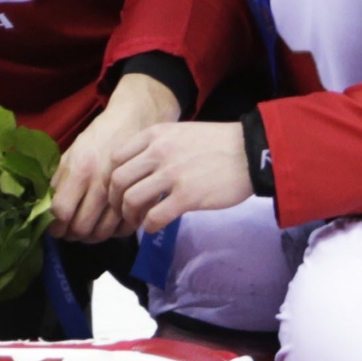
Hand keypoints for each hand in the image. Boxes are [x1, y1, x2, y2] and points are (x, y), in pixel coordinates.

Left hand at [51, 72, 180, 241]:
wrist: (149, 109)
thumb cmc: (111, 128)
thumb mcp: (79, 145)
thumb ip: (63, 171)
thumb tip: (47, 198)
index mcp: (82, 166)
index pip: (61, 208)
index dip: (57, 226)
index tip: (59, 230)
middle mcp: (105, 177)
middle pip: (84, 223)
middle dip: (78, 235)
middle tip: (80, 235)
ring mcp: (133, 185)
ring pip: (110, 228)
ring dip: (103, 236)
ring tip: (102, 232)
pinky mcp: (173, 192)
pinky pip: (144, 223)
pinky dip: (134, 229)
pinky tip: (131, 224)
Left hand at [109, 120, 251, 234]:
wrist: (251, 152)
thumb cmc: (217, 143)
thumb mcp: (179, 133)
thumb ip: (156, 146)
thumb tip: (137, 169)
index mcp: (154, 135)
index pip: (115, 158)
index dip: (111, 178)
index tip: (118, 190)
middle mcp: (157, 152)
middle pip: (118, 180)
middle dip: (114, 200)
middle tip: (122, 210)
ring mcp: (172, 174)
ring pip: (131, 199)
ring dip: (129, 216)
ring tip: (136, 221)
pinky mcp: (187, 196)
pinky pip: (155, 216)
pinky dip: (148, 225)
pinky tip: (153, 227)